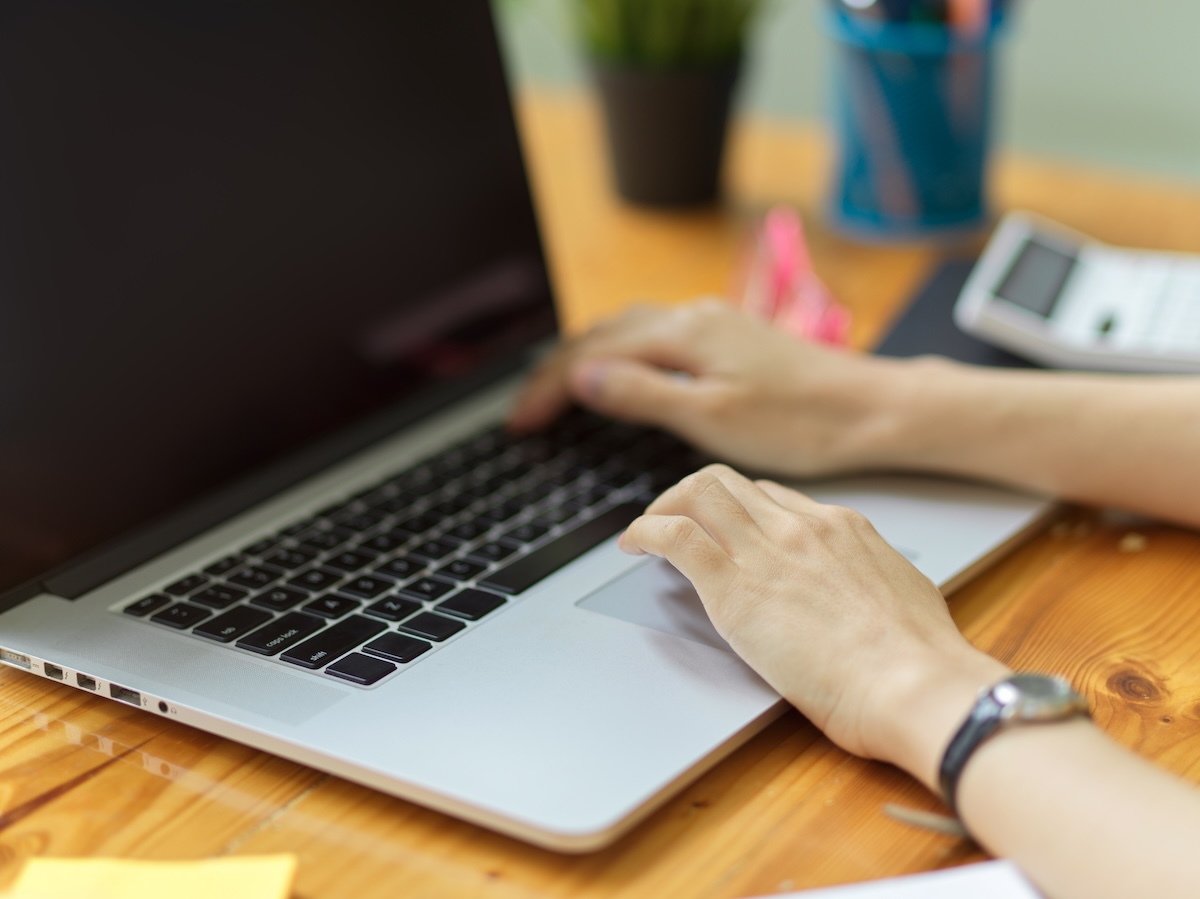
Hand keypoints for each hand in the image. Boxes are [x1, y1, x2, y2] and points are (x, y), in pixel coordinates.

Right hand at [508, 299, 909, 477]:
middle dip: (556, 369)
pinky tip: (621, 372)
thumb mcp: (711, 417)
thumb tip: (582, 378)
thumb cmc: (799, 422)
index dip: (548, 388)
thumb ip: (642, 394)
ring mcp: (713, 322)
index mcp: (683, 334)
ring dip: (586, 356)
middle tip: (526, 411)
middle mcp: (694, 316)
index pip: (591, 354)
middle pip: (602, 332)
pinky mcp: (730, 336)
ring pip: (628, 329)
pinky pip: (655, 335)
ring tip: (557, 390)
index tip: (519, 422)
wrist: (870, 409)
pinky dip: (620, 353)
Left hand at [618, 464, 1006, 777]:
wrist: (916, 683)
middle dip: (691, 495)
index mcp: (842, 529)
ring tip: (647, 530)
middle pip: (728, 484)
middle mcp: (800, 527)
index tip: (724, 524)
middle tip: (673, 518)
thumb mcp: (902, 594)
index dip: (738, 507)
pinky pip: (675, 538)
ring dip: (663, 507)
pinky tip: (634, 545)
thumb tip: (862, 592)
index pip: (772, 497)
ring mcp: (766, 551)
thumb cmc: (920, 660)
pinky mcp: (734, 588)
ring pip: (698, 495)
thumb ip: (870, 581)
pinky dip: (646, 532)